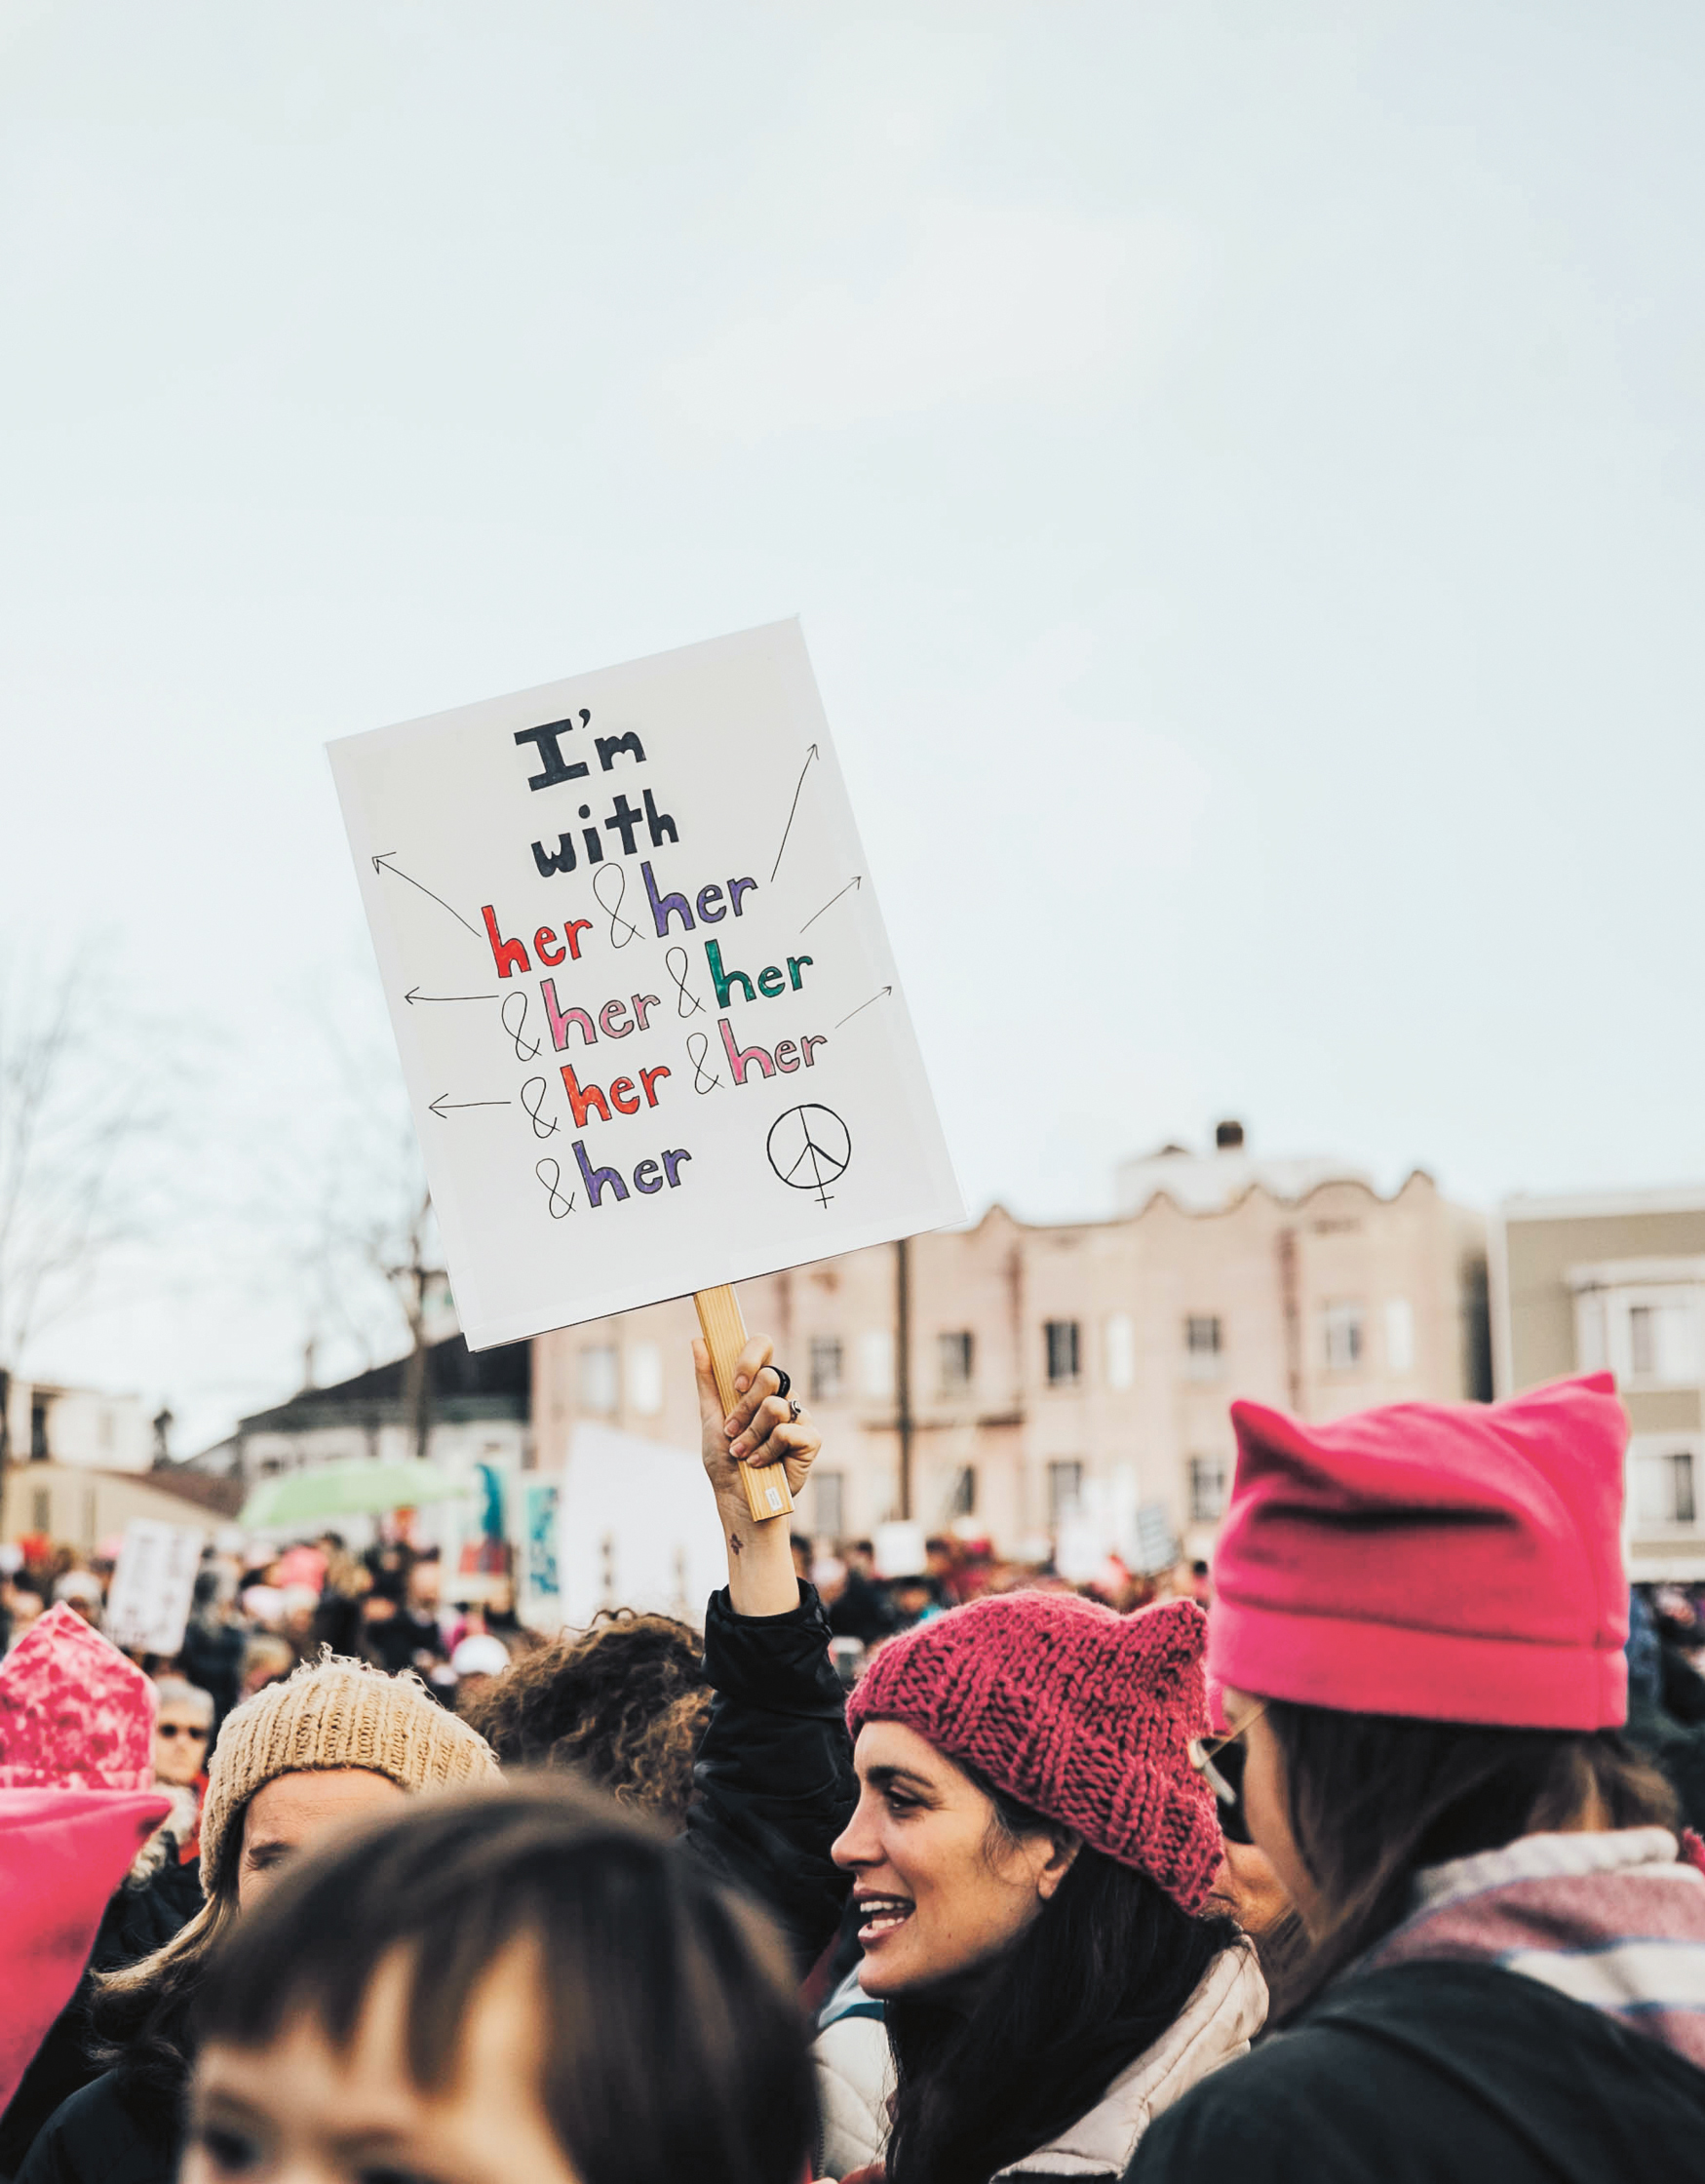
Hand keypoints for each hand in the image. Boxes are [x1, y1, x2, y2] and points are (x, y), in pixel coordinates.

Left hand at [692, 1333, 815, 1615]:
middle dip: (743, 1410)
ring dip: (751, 1435)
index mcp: (758, 1387)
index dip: (751, 1358)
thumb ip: (707, 1380)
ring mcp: (799, 1417)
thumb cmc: (724, 1461)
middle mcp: (782, 1396)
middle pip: (770, 1376)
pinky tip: (762, 1463)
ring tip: (743, 1453)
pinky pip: (787, 1431)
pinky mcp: (811, 1439)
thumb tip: (698, 1341)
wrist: (738, 1500)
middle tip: (732, 1432)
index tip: (737, 1384)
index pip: (763, 1348)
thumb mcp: (710, 1418)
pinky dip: (767, 1451)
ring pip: (776, 1406)